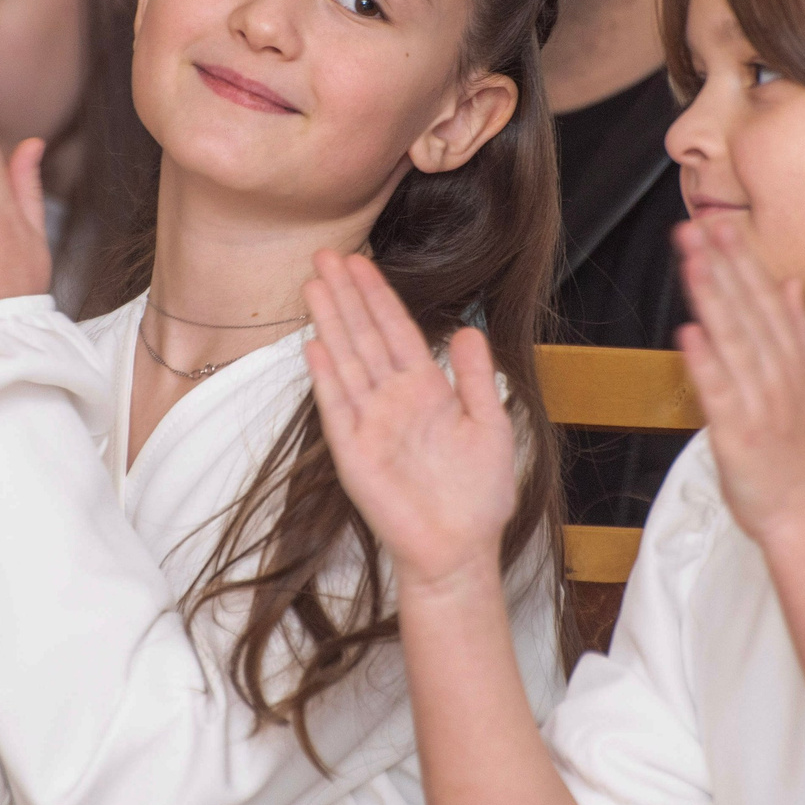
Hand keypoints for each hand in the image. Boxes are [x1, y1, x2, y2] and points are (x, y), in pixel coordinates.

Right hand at [302, 251, 514, 596]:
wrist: (460, 550)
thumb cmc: (479, 496)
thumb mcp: (491, 426)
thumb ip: (476, 378)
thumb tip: (470, 329)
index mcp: (427, 390)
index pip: (397, 331)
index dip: (378, 296)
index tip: (361, 262)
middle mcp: (393, 400)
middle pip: (364, 335)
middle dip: (346, 295)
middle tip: (325, 255)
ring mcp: (370, 423)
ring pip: (346, 360)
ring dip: (330, 322)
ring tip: (314, 284)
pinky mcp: (353, 452)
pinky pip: (336, 407)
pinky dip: (325, 377)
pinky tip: (314, 344)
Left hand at [675, 216, 804, 548]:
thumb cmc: (799, 455)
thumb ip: (794, 332)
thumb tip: (790, 284)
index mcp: (790, 363)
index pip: (765, 301)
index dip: (743, 261)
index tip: (721, 223)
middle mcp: (777, 378)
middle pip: (749, 312)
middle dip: (723, 267)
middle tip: (697, 225)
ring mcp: (760, 405)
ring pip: (735, 343)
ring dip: (714, 300)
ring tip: (693, 262)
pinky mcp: (739, 435)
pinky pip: (720, 394)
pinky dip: (705, 364)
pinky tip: (688, 333)